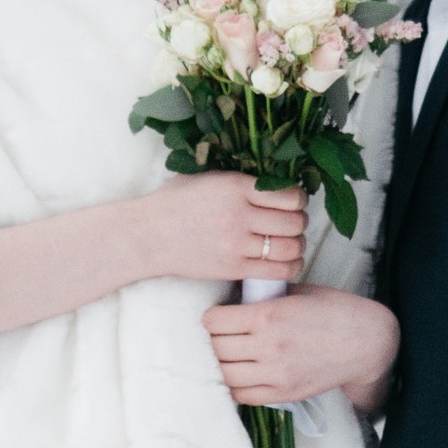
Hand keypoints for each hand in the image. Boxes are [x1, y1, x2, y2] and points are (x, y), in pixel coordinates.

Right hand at [140, 173, 307, 285]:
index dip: (299, 199)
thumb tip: (276, 177)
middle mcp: (239, 215)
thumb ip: (240, 178)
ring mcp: (237, 244)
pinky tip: (287, 261)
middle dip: (300, 222)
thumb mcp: (206, 176)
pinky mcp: (233, 268)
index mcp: (235, 186)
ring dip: (298, 245)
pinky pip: (278, 271)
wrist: (147, 235)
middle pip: (294, 222)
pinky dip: (291, 266)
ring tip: (291, 242)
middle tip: (293, 222)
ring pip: (290, 247)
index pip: (290, 194)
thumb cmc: (175, 202)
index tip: (293, 201)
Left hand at [204, 287, 399, 411]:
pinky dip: (236, 385)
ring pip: (224, 374)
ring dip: (222, 364)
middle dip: (214, 340)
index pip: (215, 321)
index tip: (217, 317)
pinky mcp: (284, 394)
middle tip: (220, 336)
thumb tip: (234, 300)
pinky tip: (242, 374)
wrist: (367, 342)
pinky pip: (242, 395)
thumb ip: (264, 297)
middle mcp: (268, 346)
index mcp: (268, 316)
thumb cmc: (335, 310)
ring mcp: (275, 374)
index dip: (212, 317)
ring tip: (228, 356)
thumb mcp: (298, 293)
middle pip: (216, 348)